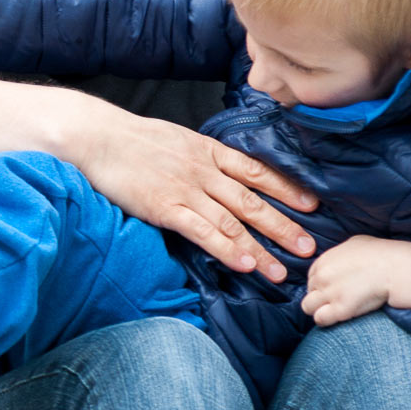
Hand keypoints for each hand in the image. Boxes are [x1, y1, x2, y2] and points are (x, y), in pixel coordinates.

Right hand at [70, 105, 317, 279]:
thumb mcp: (175, 138)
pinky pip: (203, 232)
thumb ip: (198, 156)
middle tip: (308, 248)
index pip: (256, 170)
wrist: (98, 137)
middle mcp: (203, 170)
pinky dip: (226, 250)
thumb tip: (215, 172)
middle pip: (252, 201)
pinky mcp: (166, 207)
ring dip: (260, 248)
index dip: (286, 188)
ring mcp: (186, 189)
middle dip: (283, 226)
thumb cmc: (130, 138)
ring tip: (280, 272)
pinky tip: (244, 265)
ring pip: (232, 222)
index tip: (311, 204)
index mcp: (207, 151)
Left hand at [302, 235, 410, 325]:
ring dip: (320, 311)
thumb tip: (346, 258)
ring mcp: (330, 291)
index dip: (323, 286)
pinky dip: (327, 321)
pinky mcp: (340, 308)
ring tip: (337, 313)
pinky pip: (320, 319)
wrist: (402, 269)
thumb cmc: (387, 256)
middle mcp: (323, 274)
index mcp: (326, 259)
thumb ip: (345, 253)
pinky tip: (341, 319)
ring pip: (308, 307)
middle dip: (321, 298)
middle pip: (310, 292)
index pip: (312, 277)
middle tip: (340, 303)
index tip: (337, 291)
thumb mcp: (359, 244)